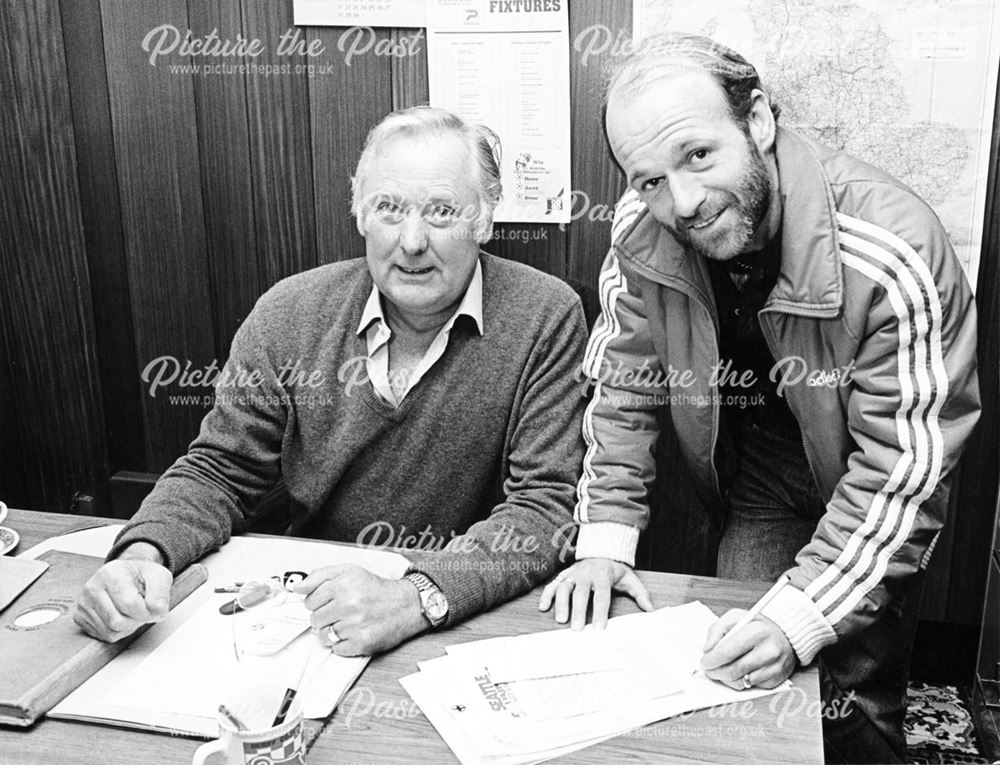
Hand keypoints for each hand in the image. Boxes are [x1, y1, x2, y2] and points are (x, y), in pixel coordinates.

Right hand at [73, 544, 171, 641]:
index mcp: (111, 572)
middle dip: (137, 620)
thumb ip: (161, 593)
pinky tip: (122, 616)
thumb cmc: (142, 577)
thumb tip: (157, 611)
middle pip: (118, 622)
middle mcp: (92, 587)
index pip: (129, 604)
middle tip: (143, 609)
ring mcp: (83, 603)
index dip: (147, 611)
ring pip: (111, 632)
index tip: (153, 606)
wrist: (129, 575)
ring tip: (132, 612)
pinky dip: (119, 631)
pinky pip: (104, 636)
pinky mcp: (80, 617)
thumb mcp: (160, 577)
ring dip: (129, 627)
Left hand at [294, 564, 426, 656]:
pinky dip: (344, 643)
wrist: (405, 605)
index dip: (318, 602)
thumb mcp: (349, 571)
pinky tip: (355, 632)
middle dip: (325, 616)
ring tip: (348, 622)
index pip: (310, 600)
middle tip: (340, 612)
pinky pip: (337, 649)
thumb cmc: (377, 589)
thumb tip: (298, 587)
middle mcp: (349, 604)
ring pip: (324, 636)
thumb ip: (320, 576)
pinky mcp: (361, 643)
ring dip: (333, 631)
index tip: (330, 601)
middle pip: (315, 619)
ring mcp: (355, 625)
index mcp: (343, 584)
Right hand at [537, 558, 653, 629]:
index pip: (601, 594)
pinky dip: (547, 595)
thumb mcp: (630, 578)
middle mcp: (586, 574)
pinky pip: (553, 584)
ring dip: (561, 603)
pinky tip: (543, 608)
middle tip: (577, 629)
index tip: (599, 628)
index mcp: (602, 575)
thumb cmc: (614, 570)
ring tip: (560, 620)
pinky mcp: (564, 575)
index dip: (601, 612)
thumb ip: (640, 594)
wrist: (601, 550)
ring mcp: (573, 574)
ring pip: (564, 587)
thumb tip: (650, 610)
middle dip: (579, 611)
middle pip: (580, 593)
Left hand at [700, 609, 796, 689]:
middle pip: (734, 669)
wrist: (785, 636)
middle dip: (715, 672)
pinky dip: (739, 682)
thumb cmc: (757, 626)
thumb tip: (707, 650)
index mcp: (757, 631)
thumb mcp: (736, 617)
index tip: (704, 661)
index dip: (712, 659)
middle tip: (708, 670)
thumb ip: (717, 630)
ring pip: (741, 682)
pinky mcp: (776, 680)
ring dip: (725, 679)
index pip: (729, 650)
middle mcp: (769, 650)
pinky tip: (737, 673)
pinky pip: (750, 686)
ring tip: (720, 671)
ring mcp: (774, 667)